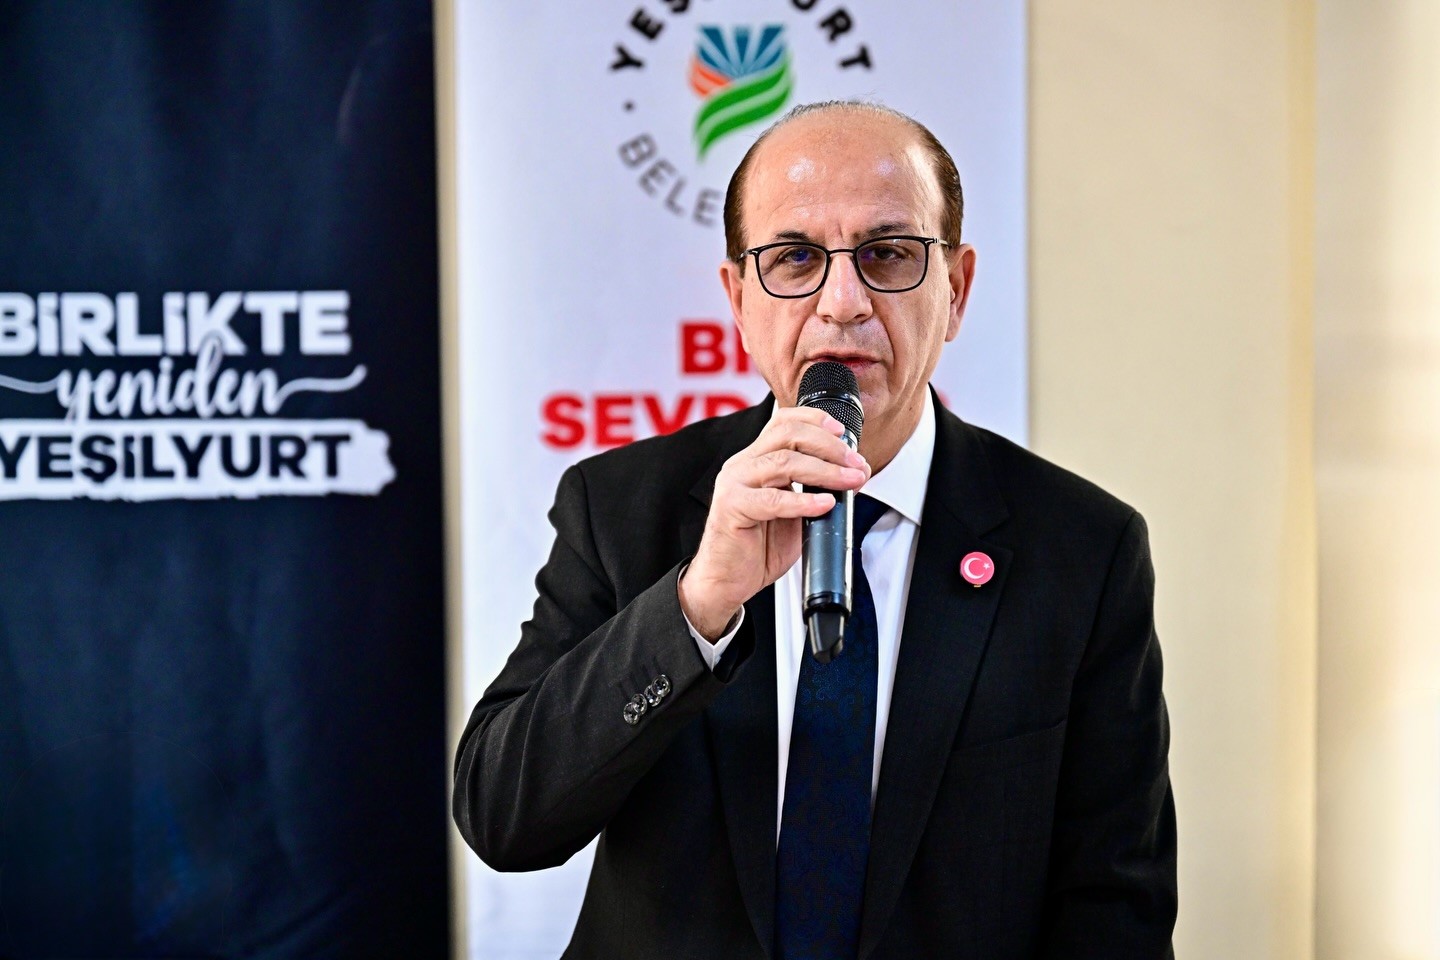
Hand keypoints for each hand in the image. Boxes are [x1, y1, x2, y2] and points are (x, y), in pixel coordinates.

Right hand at [679, 407, 869, 639]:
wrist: (726, 581)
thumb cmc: (757, 547)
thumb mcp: (793, 511)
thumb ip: (814, 490)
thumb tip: (851, 477)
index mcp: (755, 459)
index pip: (783, 421)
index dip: (816, 420)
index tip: (844, 433)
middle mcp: (743, 465)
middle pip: (787, 435)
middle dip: (829, 446)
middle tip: (855, 463)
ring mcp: (734, 484)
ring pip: (783, 462)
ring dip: (825, 470)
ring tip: (849, 482)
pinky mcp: (732, 508)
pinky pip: (772, 500)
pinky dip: (803, 500)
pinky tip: (825, 504)